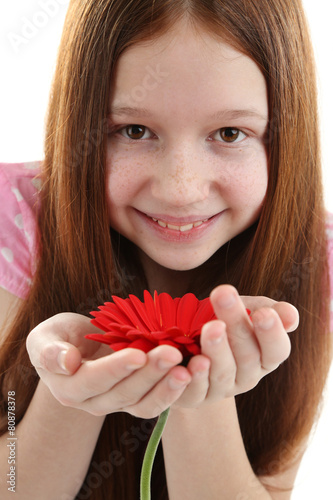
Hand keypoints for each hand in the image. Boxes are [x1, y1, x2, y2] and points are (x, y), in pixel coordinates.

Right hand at [26, 313, 191, 418]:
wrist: (77, 345)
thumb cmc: (60, 337)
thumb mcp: (45, 336)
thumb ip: (49, 349)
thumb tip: (66, 362)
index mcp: (68, 388)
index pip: (93, 381)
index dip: (115, 369)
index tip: (138, 354)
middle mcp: (93, 403)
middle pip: (123, 394)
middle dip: (150, 374)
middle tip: (173, 353)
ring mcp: (116, 404)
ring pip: (143, 404)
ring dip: (167, 388)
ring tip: (188, 369)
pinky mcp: (135, 400)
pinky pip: (154, 402)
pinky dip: (173, 390)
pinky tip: (191, 372)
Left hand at [172, 285, 298, 407]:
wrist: (189, 346)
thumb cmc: (227, 323)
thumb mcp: (249, 311)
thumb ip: (270, 310)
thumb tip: (290, 315)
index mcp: (265, 357)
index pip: (276, 350)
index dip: (272, 334)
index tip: (263, 312)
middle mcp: (246, 377)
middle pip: (247, 356)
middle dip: (237, 326)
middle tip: (225, 297)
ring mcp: (221, 389)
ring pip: (222, 373)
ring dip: (217, 350)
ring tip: (211, 327)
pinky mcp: (194, 397)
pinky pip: (196, 390)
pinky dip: (195, 376)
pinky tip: (191, 360)